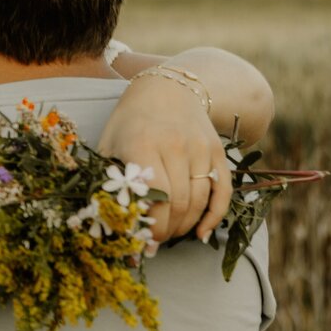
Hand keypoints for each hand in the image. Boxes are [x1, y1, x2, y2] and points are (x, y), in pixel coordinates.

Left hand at [97, 74, 231, 242]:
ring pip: (199, 200)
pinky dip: (214, 216)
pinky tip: (201, 232)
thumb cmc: (130, 123)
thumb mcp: (109, 147)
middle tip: (155, 241)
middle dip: (166, 230)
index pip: (153, 197)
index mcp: (143, 145)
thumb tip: (110, 226)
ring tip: (171, 234)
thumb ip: (108, 182)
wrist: (166, 90)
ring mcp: (200, 148)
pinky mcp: (217, 151)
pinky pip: (222, 190)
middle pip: (178, 203)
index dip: (150, 226)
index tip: (142, 241)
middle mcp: (175, 146)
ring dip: (186, 226)